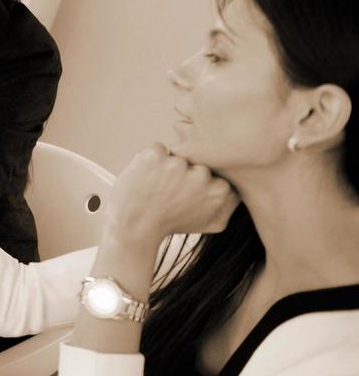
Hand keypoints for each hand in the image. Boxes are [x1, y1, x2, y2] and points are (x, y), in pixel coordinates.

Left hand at [106, 144, 240, 244]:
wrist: (135, 227)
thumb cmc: (171, 224)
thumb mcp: (211, 223)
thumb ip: (230, 204)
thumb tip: (240, 187)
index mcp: (220, 189)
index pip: (214, 170)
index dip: (197, 181)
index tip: (186, 194)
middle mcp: (202, 174)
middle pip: (195, 161)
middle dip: (183, 173)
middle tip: (169, 193)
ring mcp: (178, 163)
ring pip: (176, 155)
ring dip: (166, 167)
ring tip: (156, 188)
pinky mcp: (155, 156)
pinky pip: (157, 149)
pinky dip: (150, 160)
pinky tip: (146, 179)